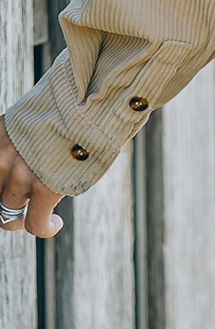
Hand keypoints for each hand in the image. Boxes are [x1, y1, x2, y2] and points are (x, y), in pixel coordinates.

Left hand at [0, 116, 64, 236]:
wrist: (91, 100)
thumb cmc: (73, 104)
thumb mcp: (35, 115)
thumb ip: (24, 138)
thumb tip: (31, 155)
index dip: (2, 185)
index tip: (11, 191)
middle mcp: (1, 157)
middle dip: (8, 205)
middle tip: (23, 208)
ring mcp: (20, 174)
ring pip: (8, 215)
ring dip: (25, 218)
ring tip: (43, 215)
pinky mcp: (42, 189)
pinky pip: (36, 224)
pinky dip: (46, 227)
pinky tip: (55, 224)